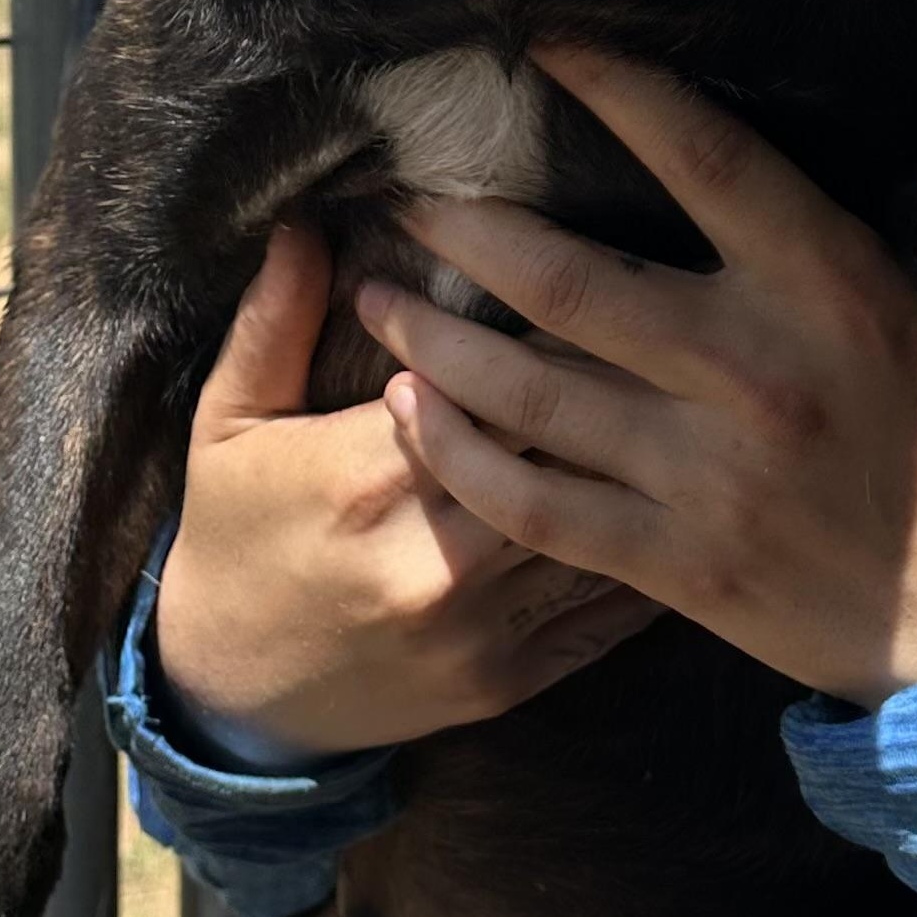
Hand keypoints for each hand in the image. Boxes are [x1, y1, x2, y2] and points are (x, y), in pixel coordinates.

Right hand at [157, 220, 659, 762]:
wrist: (226, 695)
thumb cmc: (232, 536)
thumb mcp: (229, 419)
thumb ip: (274, 319)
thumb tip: (304, 220)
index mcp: (372, 473)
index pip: (502, 377)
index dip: (558, 333)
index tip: (596, 293)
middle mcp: (438, 554)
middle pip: (568, 448)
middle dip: (619, 394)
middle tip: (667, 346)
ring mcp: (480, 629)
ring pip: (602, 529)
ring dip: (649, 474)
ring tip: (690, 417)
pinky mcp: (507, 682)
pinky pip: (606, 617)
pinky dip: (647, 563)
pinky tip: (679, 514)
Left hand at [361, 11, 916, 708]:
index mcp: (834, 285)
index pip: (705, 159)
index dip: (616, 92)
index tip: (538, 43)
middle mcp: (755, 371)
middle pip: (566, 281)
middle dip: (462, 230)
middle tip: (394, 190)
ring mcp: (705, 475)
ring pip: (527, 392)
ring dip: (430, 340)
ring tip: (368, 295)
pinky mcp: (674, 567)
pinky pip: (532, 505)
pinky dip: (458, 457)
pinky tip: (408, 414)